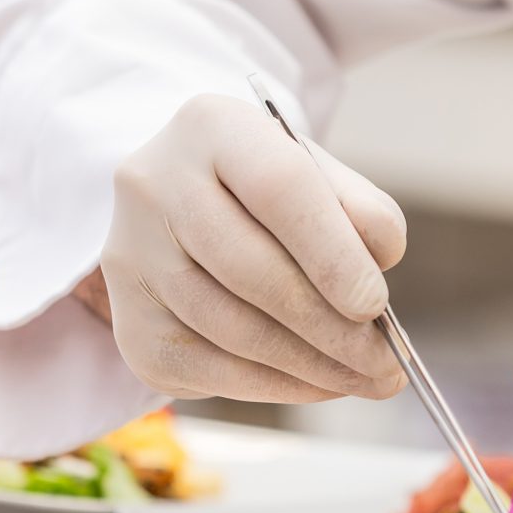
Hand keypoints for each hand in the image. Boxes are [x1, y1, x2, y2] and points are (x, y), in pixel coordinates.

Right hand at [97, 93, 408, 402]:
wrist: (188, 206)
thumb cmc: (269, 191)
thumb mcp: (320, 176)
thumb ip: (362, 213)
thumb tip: (378, 278)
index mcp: (212, 127)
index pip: (279, 188)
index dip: (333, 254)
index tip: (376, 306)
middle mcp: (153, 184)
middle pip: (251, 269)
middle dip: (330, 329)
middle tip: (384, 366)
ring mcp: (130, 256)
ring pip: (229, 328)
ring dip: (308, 366)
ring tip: (364, 378)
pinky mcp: (128, 319)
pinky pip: (204, 368)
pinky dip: (270, 386)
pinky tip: (316, 384)